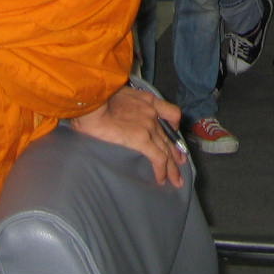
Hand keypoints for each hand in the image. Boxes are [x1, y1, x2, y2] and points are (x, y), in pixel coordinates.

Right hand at [68, 86, 186, 186]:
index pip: (171, 113)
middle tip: (181, 163)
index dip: (174, 127)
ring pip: (166, 150)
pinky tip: (161, 180)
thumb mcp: (117, 93)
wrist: (93, 101)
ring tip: (176, 181)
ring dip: (172, 167)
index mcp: (148, 100)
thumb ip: (125, 102)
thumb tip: (117, 111)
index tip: (174, 136)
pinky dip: (161, 170)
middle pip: (169, 137)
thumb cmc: (97, 98)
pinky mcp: (141, 139)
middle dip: (176, 152)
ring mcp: (149, 126)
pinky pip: (158, 158)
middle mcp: (152, 113)